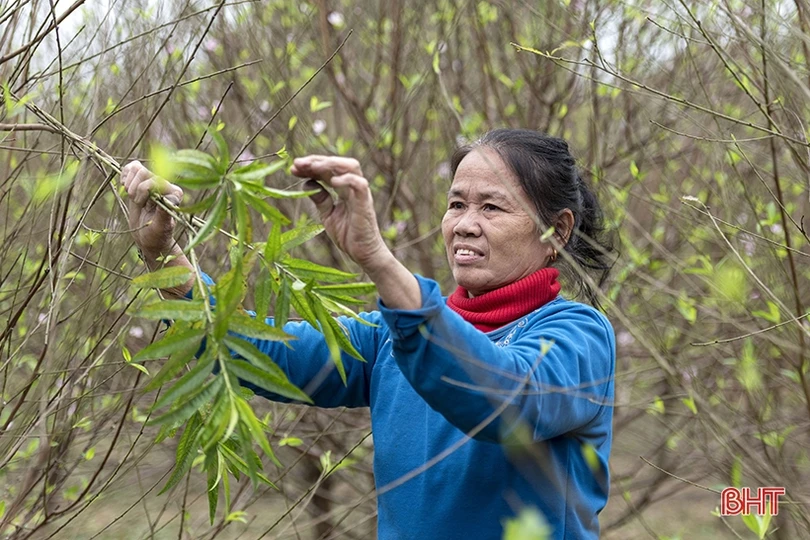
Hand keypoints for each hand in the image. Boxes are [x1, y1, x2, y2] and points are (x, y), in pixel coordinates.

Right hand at [121, 161, 183, 258]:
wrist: (148, 238)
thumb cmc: (157, 235)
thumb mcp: (161, 227)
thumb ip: (164, 213)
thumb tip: (170, 199)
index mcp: (174, 193)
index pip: (155, 181)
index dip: (143, 192)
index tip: (145, 207)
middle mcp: (166, 185)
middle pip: (143, 172)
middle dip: (135, 188)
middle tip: (138, 203)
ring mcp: (153, 182)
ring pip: (136, 168)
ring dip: (129, 183)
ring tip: (132, 197)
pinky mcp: (141, 182)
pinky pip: (131, 168)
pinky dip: (124, 174)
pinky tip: (124, 185)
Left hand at [291, 155, 389, 271]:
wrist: (363, 254)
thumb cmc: (348, 235)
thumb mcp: (328, 215)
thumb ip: (320, 198)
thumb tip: (306, 182)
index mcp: (344, 189)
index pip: (328, 169)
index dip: (311, 166)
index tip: (294, 168)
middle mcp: (353, 187)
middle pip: (337, 163)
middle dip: (316, 160)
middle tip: (297, 163)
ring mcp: (361, 194)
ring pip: (350, 167)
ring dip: (329, 164)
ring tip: (311, 167)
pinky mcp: (365, 204)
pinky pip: (359, 185)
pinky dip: (346, 179)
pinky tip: (332, 181)